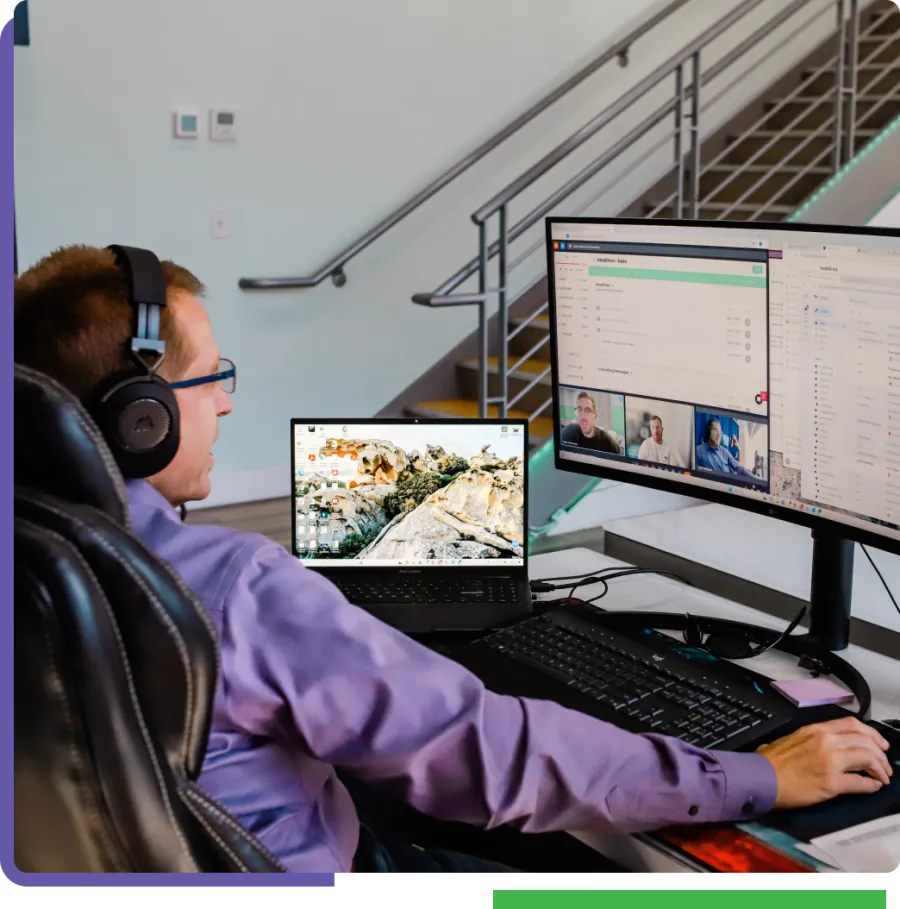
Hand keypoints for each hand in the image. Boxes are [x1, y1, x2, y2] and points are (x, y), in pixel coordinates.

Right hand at [756, 717, 892, 809]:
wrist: (761, 778)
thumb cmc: (770, 762)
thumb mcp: (790, 739)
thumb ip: (807, 738)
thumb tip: (814, 746)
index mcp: (815, 730)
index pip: (852, 724)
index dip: (871, 733)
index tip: (878, 743)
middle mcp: (825, 741)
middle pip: (865, 740)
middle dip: (880, 753)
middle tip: (884, 764)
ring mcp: (829, 761)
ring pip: (868, 757)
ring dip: (880, 769)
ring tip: (881, 777)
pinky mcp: (831, 782)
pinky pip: (861, 783)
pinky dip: (871, 786)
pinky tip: (872, 788)